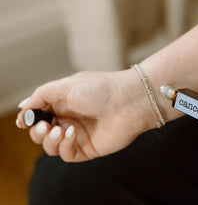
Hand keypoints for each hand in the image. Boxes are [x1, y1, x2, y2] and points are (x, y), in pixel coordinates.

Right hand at [16, 69, 155, 161]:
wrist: (129, 101)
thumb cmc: (101, 89)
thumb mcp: (66, 85)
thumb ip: (42, 95)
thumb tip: (25, 107)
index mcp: (64, 103)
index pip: (40, 116)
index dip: (30, 120)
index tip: (25, 121)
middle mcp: (70, 119)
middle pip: (42, 133)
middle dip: (38, 131)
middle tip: (45, 125)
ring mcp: (79, 135)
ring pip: (52, 146)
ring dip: (48, 140)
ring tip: (58, 129)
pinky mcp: (89, 149)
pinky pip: (67, 155)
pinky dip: (64, 146)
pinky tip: (72, 134)